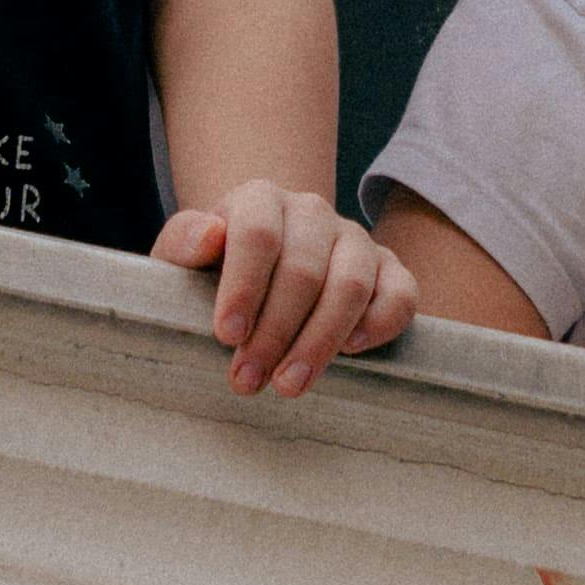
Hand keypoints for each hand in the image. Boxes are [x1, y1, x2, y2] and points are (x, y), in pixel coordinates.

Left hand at [156, 185, 420, 400]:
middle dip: (275, 332)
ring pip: (352, 284)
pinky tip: (350, 353)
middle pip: (303, 269)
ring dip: (320, 341)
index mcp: (260, 199)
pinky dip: (379, 325)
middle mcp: (312, 212)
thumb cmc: (214, 269)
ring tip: (289, 385)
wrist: (260, 267)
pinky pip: (401, 295)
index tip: (226, 336)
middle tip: (247, 380)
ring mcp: (355, 240)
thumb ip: (183, 243)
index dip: (244, 287)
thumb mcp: (182, 257)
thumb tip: (209, 236)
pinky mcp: (390, 269)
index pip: (257, 234)